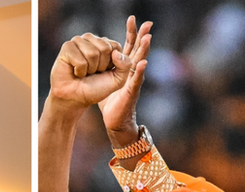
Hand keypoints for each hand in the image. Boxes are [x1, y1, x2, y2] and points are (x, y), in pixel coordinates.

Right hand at [48, 27, 142, 109]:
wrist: (75, 98)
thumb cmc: (95, 88)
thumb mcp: (117, 80)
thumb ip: (126, 65)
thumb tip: (115, 53)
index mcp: (104, 43)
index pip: (115, 46)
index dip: (111, 64)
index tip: (103, 71)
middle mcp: (91, 39)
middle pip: (105, 48)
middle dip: (100, 66)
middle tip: (91, 73)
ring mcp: (78, 41)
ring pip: (92, 53)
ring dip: (89, 69)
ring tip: (83, 72)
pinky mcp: (67, 47)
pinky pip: (79, 60)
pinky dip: (79, 71)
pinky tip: (75, 72)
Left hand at [97, 17, 152, 147]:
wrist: (115, 120)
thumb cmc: (111, 101)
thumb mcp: (105, 80)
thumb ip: (104, 68)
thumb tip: (97, 55)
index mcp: (125, 67)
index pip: (129, 46)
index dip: (131, 33)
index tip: (132, 19)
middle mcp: (132, 72)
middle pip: (138, 51)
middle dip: (142, 36)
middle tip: (147, 23)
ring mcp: (134, 82)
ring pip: (141, 63)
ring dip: (145, 50)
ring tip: (148, 38)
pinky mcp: (131, 92)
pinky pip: (136, 81)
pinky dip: (140, 72)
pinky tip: (143, 63)